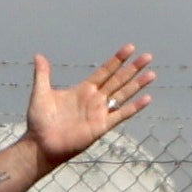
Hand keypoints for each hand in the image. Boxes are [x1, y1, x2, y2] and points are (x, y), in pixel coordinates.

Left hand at [26, 45, 156, 163]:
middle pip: (118, 80)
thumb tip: (39, 55)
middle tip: (148, 56)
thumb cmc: (39, 121)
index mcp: (83, 89)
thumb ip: (43, 74)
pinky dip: (134, 107)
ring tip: (152, 74)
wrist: (41, 144)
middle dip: (133, 68)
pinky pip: (121, 114)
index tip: (130, 48)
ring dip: (137, 84)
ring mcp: (100, 112)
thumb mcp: (41, 93)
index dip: (117, 60)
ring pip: (123, 94)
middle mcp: (95, 99)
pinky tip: (147, 98)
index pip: (105, 71)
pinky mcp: (102, 126)